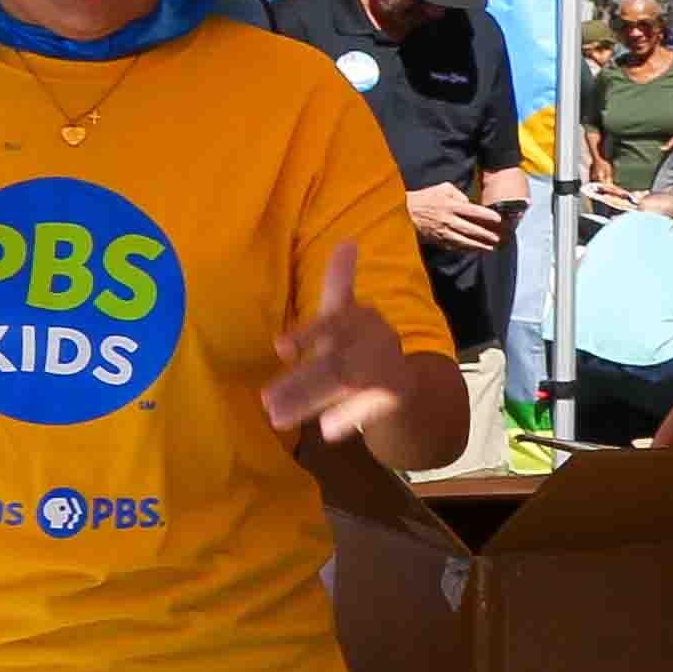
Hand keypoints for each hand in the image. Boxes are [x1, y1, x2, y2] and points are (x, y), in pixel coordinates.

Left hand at [263, 243, 408, 445]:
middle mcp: (378, 337)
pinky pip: (370, 406)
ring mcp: (390, 365)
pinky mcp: (398, 393)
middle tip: (265, 402)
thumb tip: (347, 241)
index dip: (308, 335)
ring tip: (278, 417)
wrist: (407, 386)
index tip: (279, 349)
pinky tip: (326, 430)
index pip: (333, 322)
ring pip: (345, 383)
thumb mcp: (346, 315)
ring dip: (310, 400)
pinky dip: (348, 417)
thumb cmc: (361, 345)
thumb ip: (339, 282)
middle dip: (299, 382)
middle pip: (334, 361)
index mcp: (361, 316)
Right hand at [403, 182, 506, 252]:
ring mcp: (442, 231)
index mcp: (450, 206)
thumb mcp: (444, 188)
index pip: (473, 211)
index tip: (499, 220)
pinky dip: (465, 249)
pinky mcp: (437, 239)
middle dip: (486, 235)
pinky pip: (454, 246)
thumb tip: (469, 203)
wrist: (406, 208)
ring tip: (491, 248)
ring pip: (463, 241)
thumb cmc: (427, 196)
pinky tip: (475, 250)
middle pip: (471, 229)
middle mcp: (448, 220)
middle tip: (499, 238)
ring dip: (478, 246)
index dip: (487, 216)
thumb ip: (459, 194)